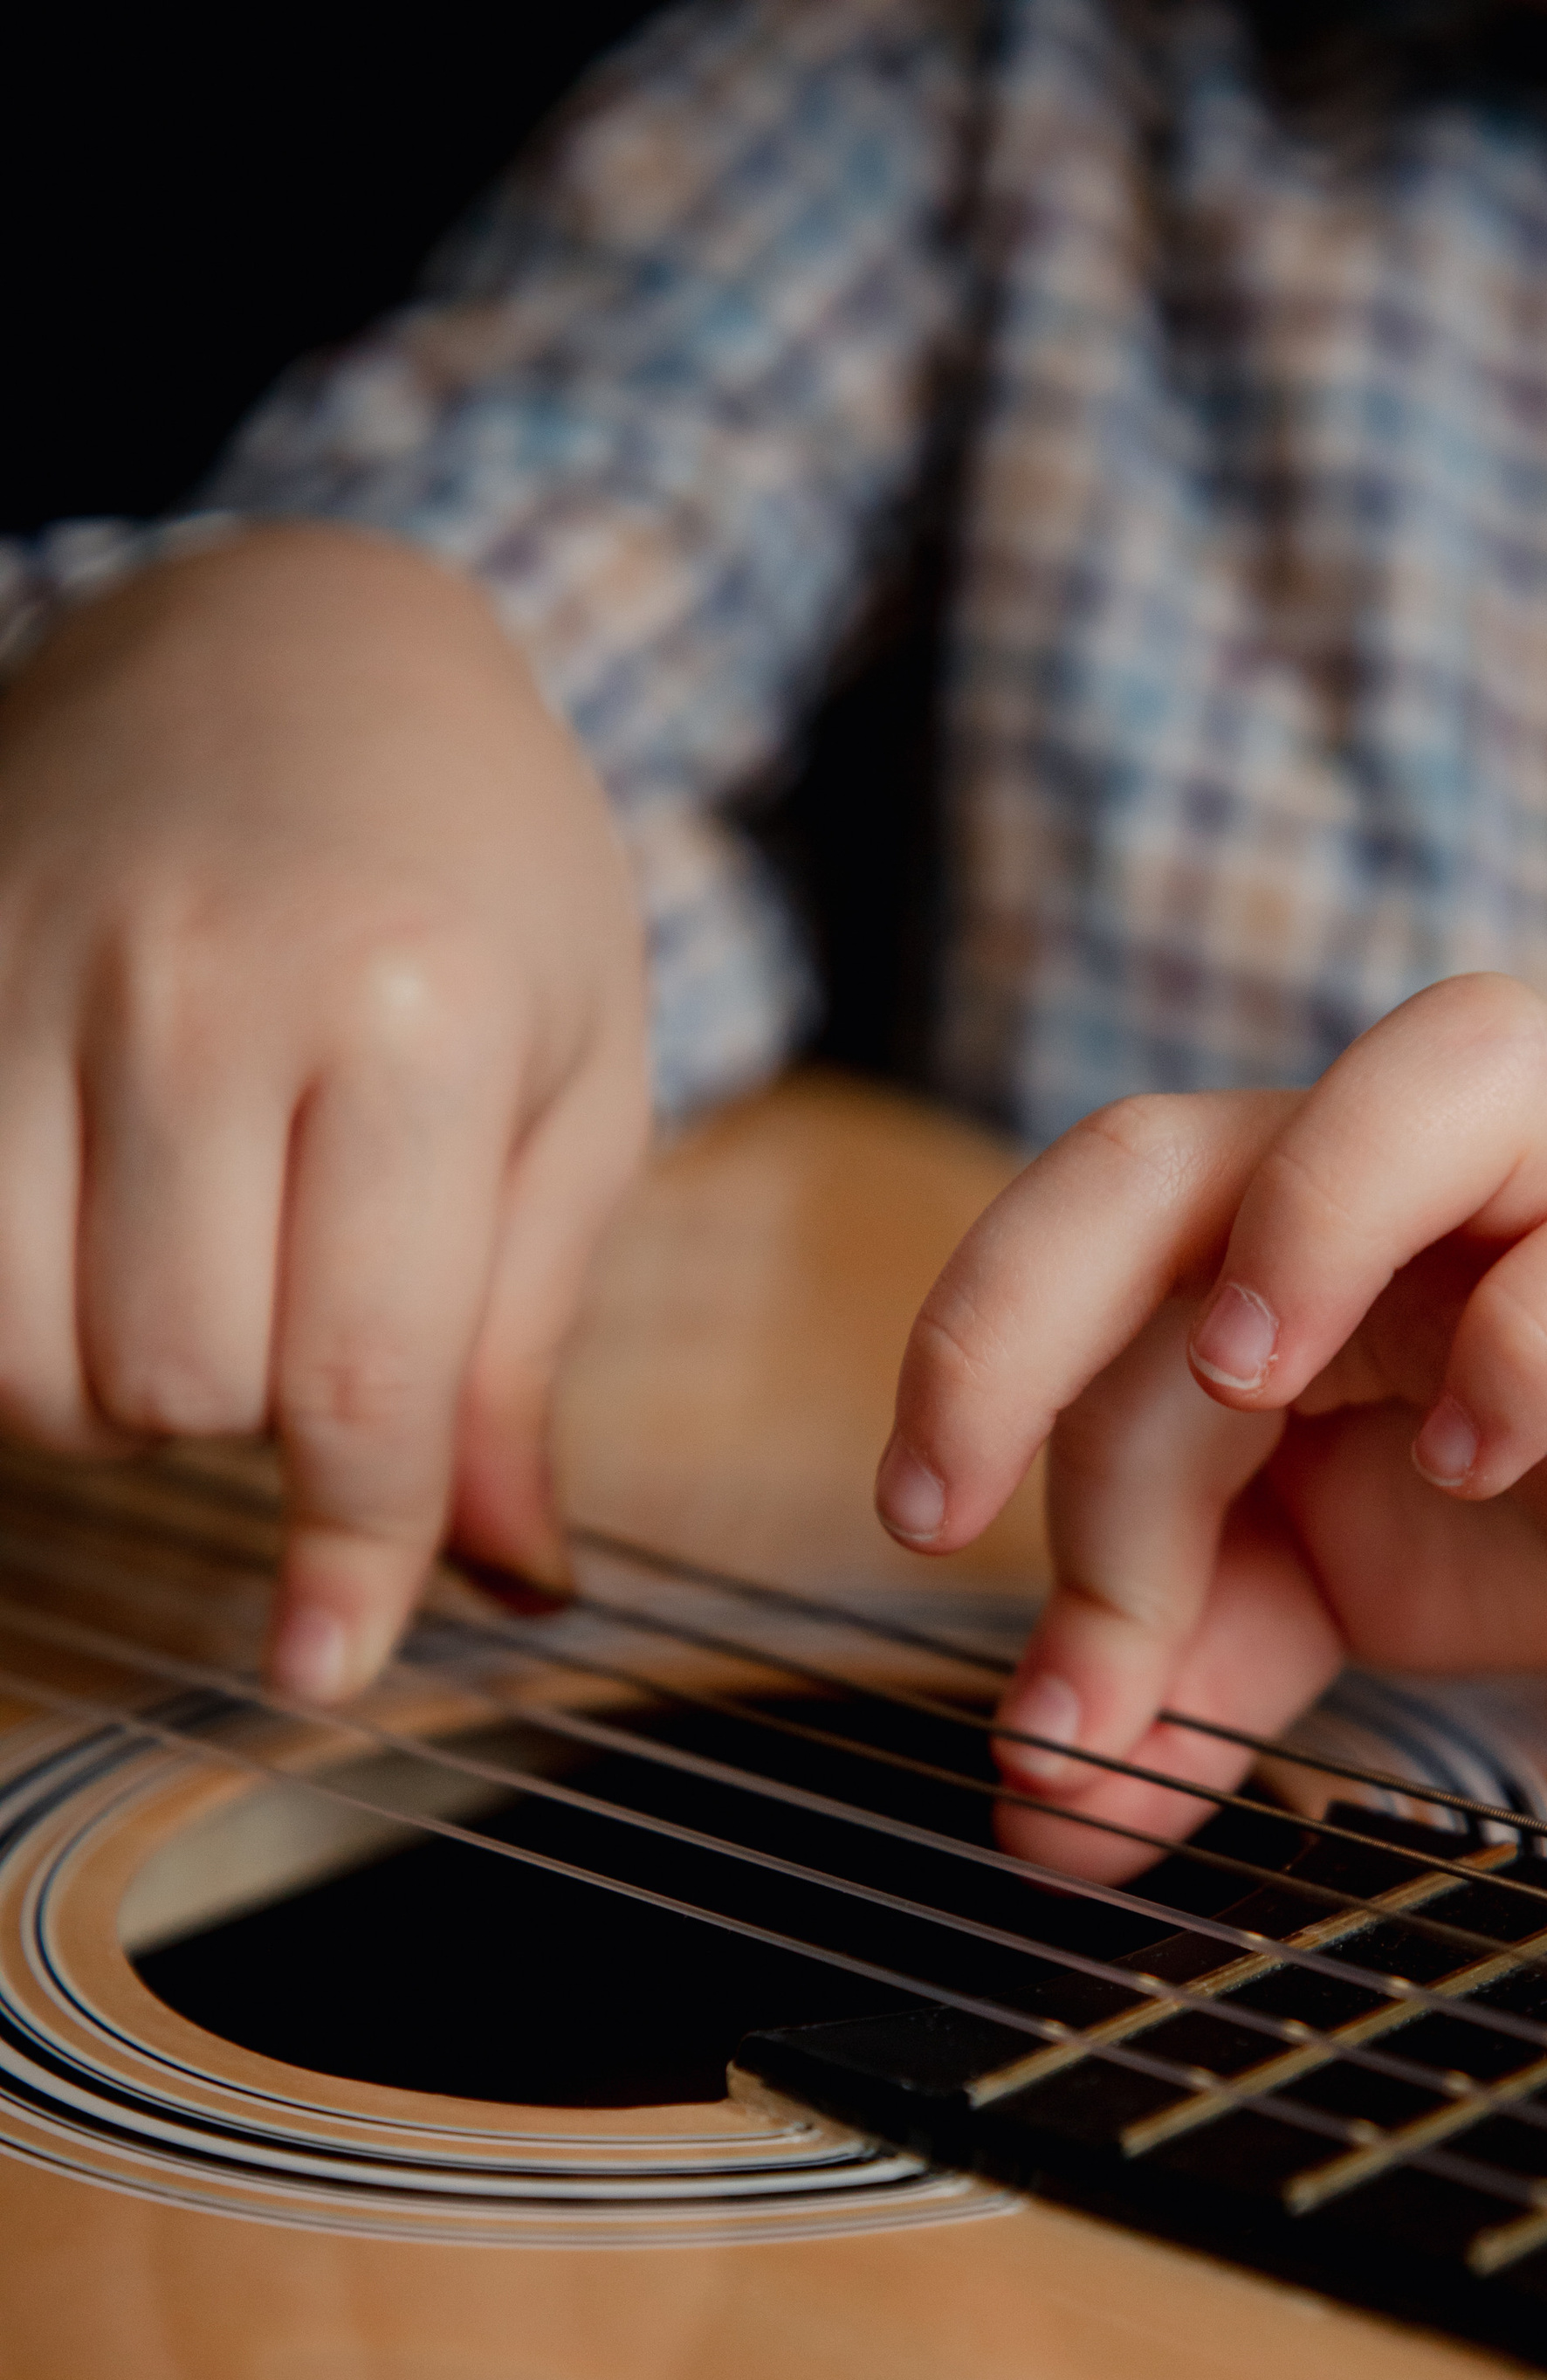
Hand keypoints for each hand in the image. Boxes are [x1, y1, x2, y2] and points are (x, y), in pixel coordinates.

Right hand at [0, 524, 648, 1696]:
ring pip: (15, 1349)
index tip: (324, 1666)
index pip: (358, 1380)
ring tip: (187, 1272)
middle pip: (175, 1385)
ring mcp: (28, 973)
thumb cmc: (482, 878)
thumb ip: (516, 1342)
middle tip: (300, 1304)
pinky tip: (79, 1246)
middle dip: (246, 1417)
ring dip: (104, 1380)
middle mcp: (198, 993)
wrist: (299, 630)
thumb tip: (503, 1580)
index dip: (352, 1551)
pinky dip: (0, 1310)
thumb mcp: (573, 1092)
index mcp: (411, 1017)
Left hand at [877, 977, 1546, 1873]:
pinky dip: (1545, 1340)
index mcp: (1278, 1235)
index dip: (974, 1360)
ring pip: (1460, 1057)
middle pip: (1182, 1138)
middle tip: (963, 1492)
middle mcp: (1408, 1190)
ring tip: (1247, 1382)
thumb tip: (1043, 1816)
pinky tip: (1484, 1467)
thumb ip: (1182, 1681)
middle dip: (1026, 1303)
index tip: (919, 1519)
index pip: (1088, 1247)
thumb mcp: (1323, 1592)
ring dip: (1311, 1213)